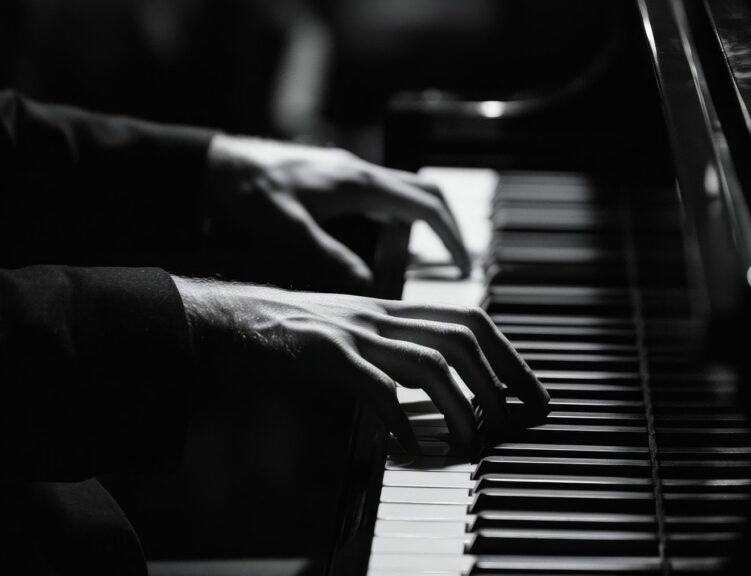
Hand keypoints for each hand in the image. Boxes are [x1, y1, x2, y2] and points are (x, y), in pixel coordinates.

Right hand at [172, 276, 548, 453]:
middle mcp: (378, 315)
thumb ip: (392, 351)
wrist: (221, 320)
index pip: (468, 319)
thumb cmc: (287, 336)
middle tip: (515, 419)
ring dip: (460, 405)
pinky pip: (375, 387)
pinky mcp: (322, 354)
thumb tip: (438, 385)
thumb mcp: (350, 333)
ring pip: (429, 362)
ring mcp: (352, 332)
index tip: (529, 391)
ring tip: (473, 442)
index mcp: (389, 309)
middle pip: (462, 337)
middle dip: (499, 380)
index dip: (507, 353)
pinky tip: (410, 446)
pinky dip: (400, 419)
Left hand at [204, 135, 471, 292]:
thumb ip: (328, 256)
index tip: (464, 266)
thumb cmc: (244, 192)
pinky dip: (398, 219)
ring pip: (405, 193)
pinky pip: (383, 196)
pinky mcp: (334, 179)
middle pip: (425, 192)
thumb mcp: (285, 228)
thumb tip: (366, 287)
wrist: (211, 164)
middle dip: (449, 225)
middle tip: (459, 261)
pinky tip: (387, 245)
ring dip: (424, 221)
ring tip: (430, 259)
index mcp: (359, 182)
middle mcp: (360, 172)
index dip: (450, 237)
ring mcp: (348, 173)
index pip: (425, 205)